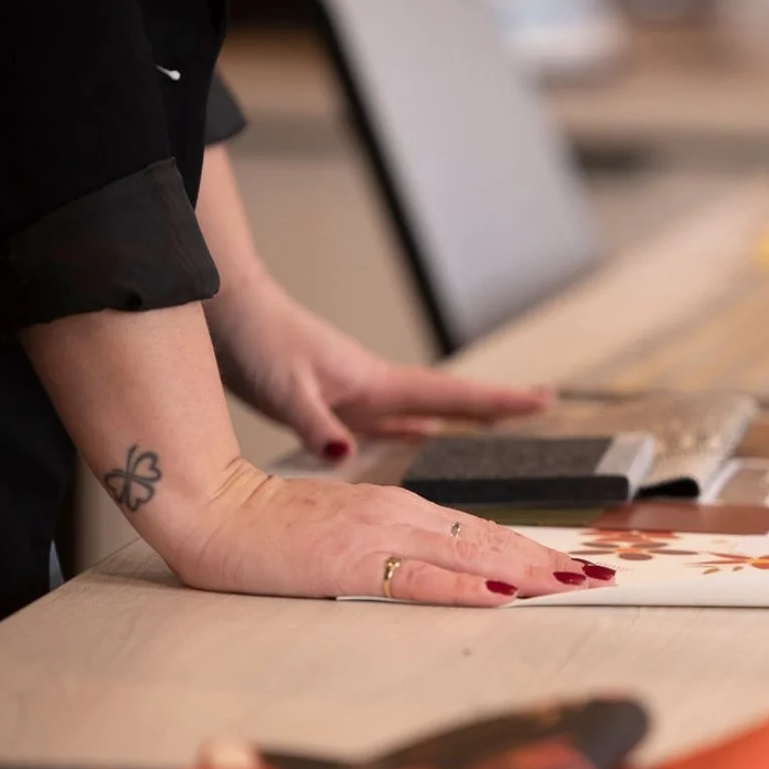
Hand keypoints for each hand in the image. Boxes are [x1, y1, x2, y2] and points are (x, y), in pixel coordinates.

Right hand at [165, 461, 614, 602]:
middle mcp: (400, 513)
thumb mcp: (346, 528)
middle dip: (547, 560)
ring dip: (526, 569)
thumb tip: (442, 565)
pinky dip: (466, 586)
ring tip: (572, 582)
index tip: (573, 563)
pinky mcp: (353, 560)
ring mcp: (379, 534)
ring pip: (469, 553)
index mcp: (400, 507)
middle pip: (489, 539)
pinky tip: (499, 594)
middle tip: (598, 573)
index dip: (531, 548)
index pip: (481, 531)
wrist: (212, 509)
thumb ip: (392, 542)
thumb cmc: (270, 527)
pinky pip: (421, 577)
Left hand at [206, 280, 550, 460]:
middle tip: (538, 404)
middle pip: (447, 400)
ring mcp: (356, 392)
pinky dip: (410, 429)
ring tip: (493, 425)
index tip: (542, 399)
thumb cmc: (256, 341)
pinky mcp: (332, 399)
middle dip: (492, 405)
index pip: (450, 395)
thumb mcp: (285, 388)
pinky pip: (385, 420)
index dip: (497, 401)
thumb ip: (317, 423)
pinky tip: (420, 436)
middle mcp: (374, 386)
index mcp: (373, 382)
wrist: (226, 313)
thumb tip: (347, 454)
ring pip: (420, 410)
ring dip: (457, 417)